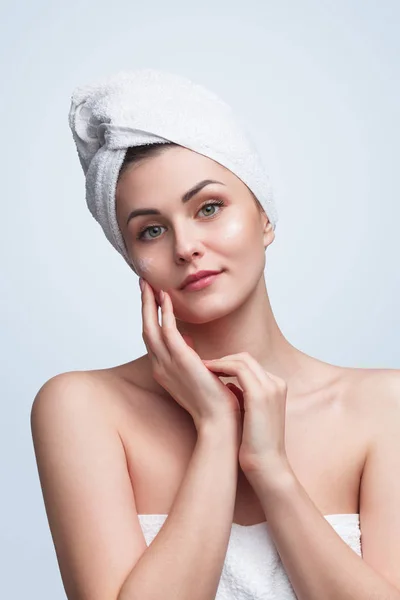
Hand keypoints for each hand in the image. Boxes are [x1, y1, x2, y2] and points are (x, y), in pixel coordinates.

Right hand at [139, 279, 243, 432]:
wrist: (220, 422)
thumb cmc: (214, 401)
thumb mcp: (198, 375)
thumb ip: (189, 358)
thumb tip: (189, 341)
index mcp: (164, 370)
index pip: (152, 337)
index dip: (149, 315)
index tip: (151, 296)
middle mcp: (160, 367)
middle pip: (146, 329)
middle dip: (144, 304)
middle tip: (143, 282)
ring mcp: (168, 364)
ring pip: (151, 327)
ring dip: (149, 303)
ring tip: (149, 283)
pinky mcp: (181, 361)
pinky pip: (168, 331)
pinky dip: (165, 313)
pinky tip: (166, 297)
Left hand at [202, 353, 288, 474]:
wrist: (267, 465)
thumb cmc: (256, 445)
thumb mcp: (251, 414)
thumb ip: (244, 396)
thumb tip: (229, 385)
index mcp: (277, 387)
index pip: (251, 365)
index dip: (229, 364)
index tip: (211, 369)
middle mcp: (276, 383)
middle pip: (246, 358)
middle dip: (223, 359)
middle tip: (204, 365)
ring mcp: (270, 387)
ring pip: (242, 359)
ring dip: (219, 361)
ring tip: (202, 367)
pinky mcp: (259, 394)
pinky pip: (237, 368)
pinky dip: (220, 366)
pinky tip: (207, 372)